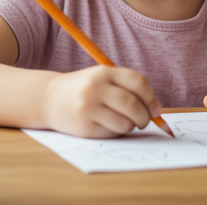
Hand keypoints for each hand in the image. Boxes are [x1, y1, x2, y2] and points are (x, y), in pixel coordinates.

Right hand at [42, 65, 163, 137]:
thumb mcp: (103, 78)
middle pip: (132, 104)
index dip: (151, 98)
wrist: (49, 99)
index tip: (156, 110)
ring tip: (125, 123)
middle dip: (144, 116)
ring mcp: (88, 108)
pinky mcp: (84, 127)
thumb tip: (157, 111)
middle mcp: (95, 88)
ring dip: (131, 126)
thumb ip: (129, 88)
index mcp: (104, 72)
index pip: (137, 82)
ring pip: (125, 123)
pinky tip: (109, 126)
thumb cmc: (85, 89)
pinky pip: (112, 134)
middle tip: (144, 121)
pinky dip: (117, 133)